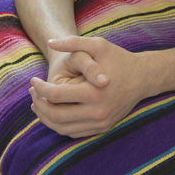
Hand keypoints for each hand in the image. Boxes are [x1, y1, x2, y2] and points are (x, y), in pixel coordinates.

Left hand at [30, 36, 150, 137]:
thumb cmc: (118, 59)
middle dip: (38, 104)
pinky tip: (52, 112)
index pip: (55, 96)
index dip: (39, 88)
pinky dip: (58, 125)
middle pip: (55, 116)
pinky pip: (73, 132)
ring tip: (38, 103)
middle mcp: (97, 112)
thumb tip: (50, 42)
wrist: (143, 78)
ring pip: (62, 128)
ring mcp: (100, 123)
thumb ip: (73, 42)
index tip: (33, 81)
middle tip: (32, 93)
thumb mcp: (98, 44)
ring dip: (45, 117)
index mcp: (94, 92)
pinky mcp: (102, 129)